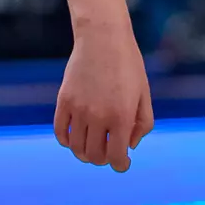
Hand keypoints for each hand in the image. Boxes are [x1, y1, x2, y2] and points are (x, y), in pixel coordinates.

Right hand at [54, 20, 154, 170]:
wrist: (103, 38)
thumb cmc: (128, 66)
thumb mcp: (144, 94)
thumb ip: (142, 123)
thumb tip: (129, 146)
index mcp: (121, 116)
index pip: (117, 157)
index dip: (121, 165)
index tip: (123, 163)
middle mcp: (98, 116)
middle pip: (95, 156)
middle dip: (103, 159)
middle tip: (110, 152)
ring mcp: (78, 109)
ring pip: (77, 148)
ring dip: (85, 153)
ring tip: (94, 146)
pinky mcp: (64, 101)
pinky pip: (60, 133)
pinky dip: (67, 141)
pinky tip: (76, 138)